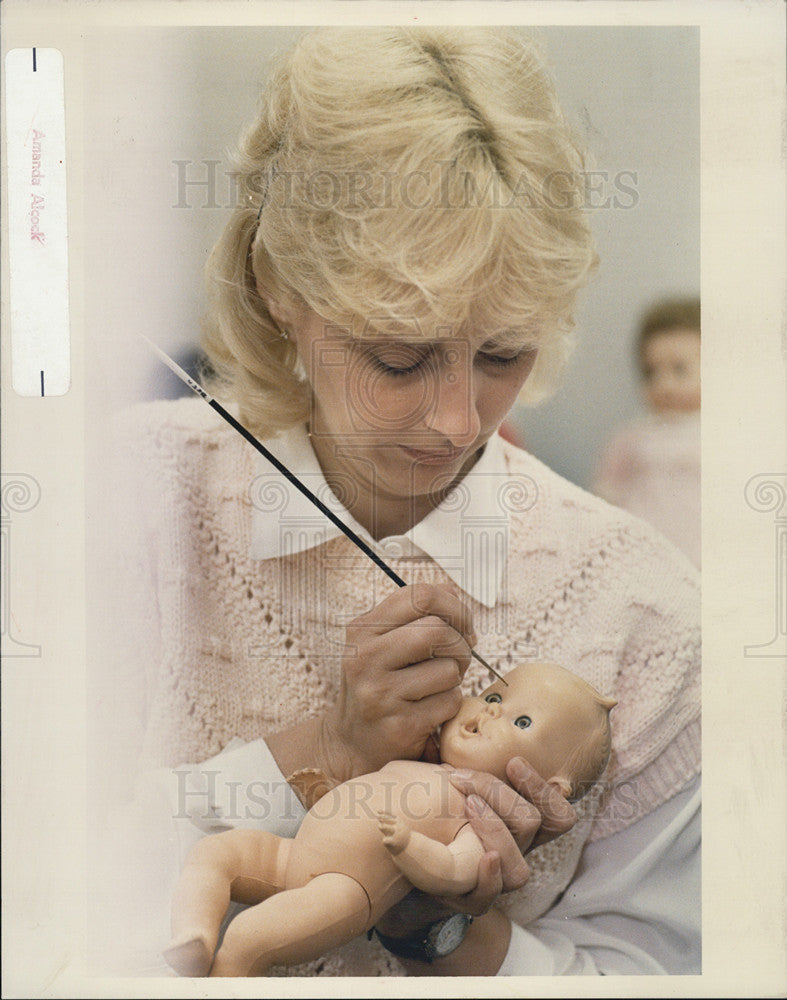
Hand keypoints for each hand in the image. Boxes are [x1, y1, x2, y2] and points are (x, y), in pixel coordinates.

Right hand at [321, 583, 475, 780]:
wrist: (351, 741)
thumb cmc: (378, 683)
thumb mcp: (383, 642)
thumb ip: (414, 614)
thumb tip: (452, 591)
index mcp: (362, 630)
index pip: (419, 595)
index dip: (453, 606)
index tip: (461, 624)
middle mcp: (366, 658)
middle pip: (437, 630)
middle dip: (460, 644)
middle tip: (458, 657)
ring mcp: (381, 694)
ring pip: (448, 669)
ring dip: (455, 677)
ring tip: (438, 684)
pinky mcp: (401, 725)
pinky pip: (449, 701)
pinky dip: (450, 703)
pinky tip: (431, 708)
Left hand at [377, 755, 577, 939]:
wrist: (398, 863)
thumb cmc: (428, 814)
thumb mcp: (447, 784)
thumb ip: (460, 760)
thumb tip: (454, 711)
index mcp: (515, 823)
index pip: (557, 814)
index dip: (544, 789)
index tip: (512, 762)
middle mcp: (512, 850)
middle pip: (536, 826)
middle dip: (500, 794)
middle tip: (463, 779)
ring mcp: (492, 878)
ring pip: (519, 868)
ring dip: (493, 830)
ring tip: (466, 807)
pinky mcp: (468, 900)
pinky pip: (487, 897)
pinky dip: (486, 877)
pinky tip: (479, 857)